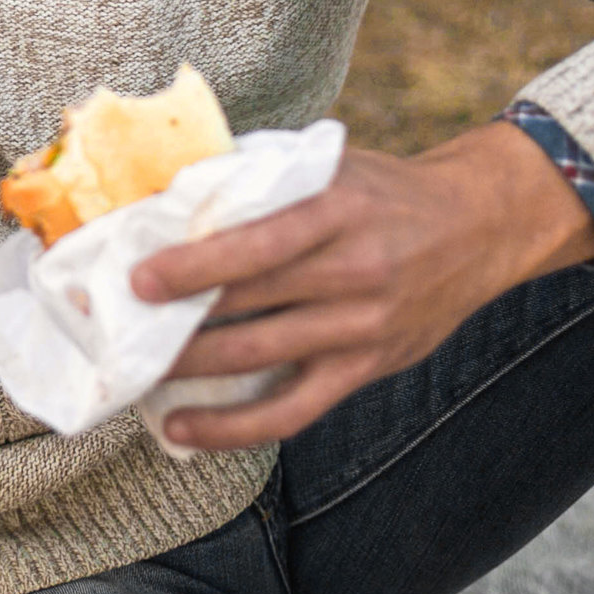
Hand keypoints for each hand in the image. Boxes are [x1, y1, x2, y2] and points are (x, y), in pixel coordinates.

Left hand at [129, 121, 593, 451]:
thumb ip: (261, 178)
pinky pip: (292, 410)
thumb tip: (168, 191)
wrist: (478, 226)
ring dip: (190, 369)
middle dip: (176, 320)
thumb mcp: (330, 165)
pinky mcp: (366, 368)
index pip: (257, 243)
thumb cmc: (383, 190)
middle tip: (115, 328)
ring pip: (259, 357)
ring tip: (135, 371)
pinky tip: (183, 428)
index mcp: (337, 210)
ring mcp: (362, 326)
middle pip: (249, 303)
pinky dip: (232, 427)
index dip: (195, 265)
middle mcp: (353, 271)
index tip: (140, 278)